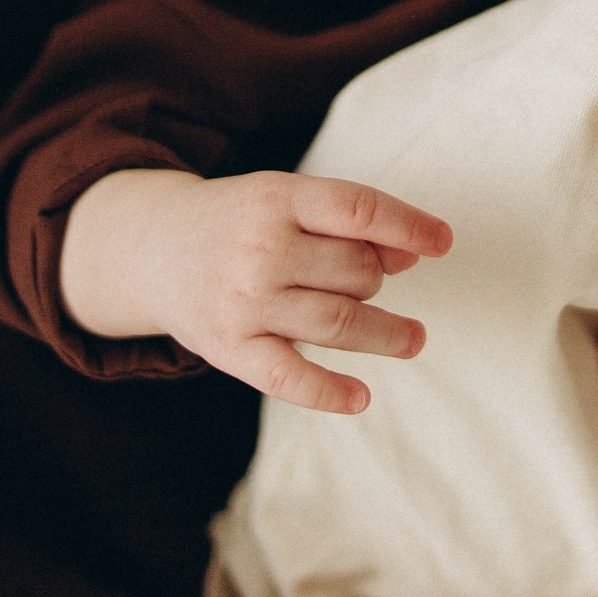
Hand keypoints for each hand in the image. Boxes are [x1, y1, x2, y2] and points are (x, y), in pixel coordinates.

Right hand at [60, 168, 449, 412]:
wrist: (153, 250)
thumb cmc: (241, 222)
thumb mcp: (287, 203)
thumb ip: (348, 222)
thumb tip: (415, 252)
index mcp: (277, 198)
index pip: (359, 210)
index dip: (409, 226)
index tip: (445, 243)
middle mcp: (260, 248)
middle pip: (356, 270)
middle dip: (375, 276)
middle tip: (370, 280)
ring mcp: (244, 302)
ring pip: (339, 321)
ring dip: (386, 334)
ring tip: (413, 338)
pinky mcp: (229, 349)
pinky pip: (288, 378)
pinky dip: (329, 391)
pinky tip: (361, 398)